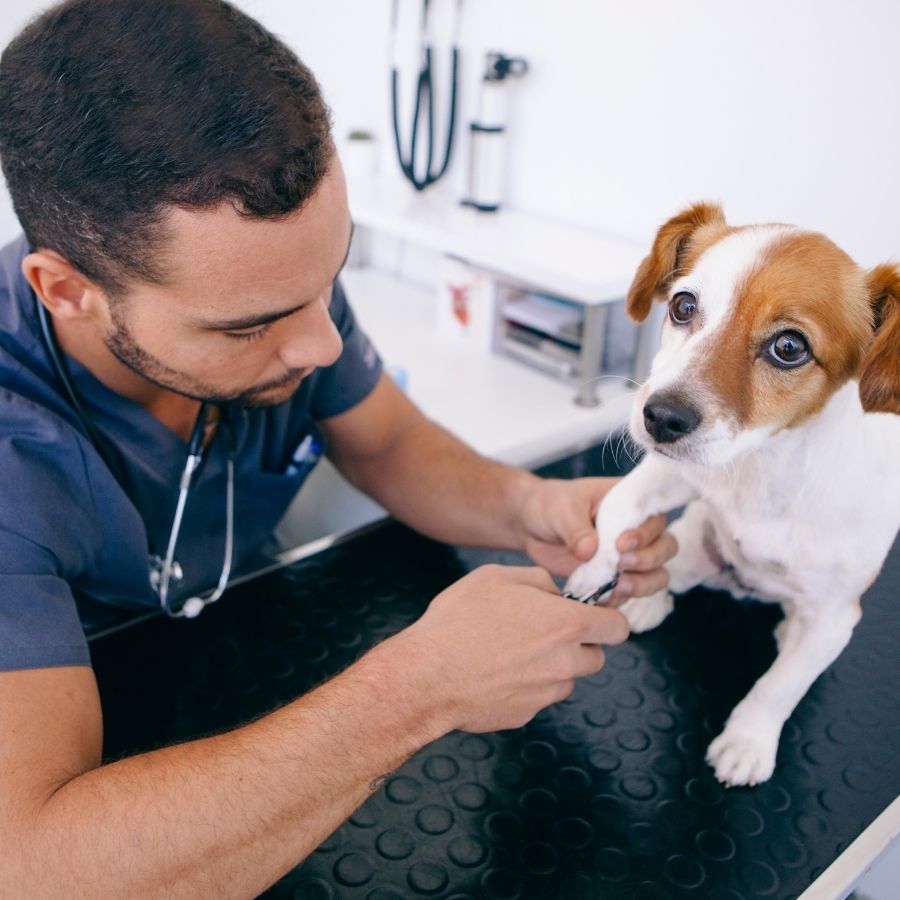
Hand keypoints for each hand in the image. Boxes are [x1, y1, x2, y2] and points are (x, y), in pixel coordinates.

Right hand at [394, 564, 629, 732]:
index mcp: (565, 624)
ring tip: (513, 652)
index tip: (593, 616)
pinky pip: (539, 697)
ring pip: (567, 679)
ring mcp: (546, 693)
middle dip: (578, 645)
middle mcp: (564, 662)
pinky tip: (496, 672)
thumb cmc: (459, 621)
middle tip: (544, 632)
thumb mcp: (496, 577)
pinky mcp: (526, 714)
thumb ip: (538, 580)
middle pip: (596, 657)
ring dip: (553, 667)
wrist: (428, 675)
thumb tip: (555, 594)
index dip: (608, 619)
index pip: (618, 628)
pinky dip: (526, 686)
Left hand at [515, 476, 676, 600]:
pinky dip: (619, 599)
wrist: (531, 525)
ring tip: (617, 587)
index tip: (621, 543)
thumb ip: (576, 529)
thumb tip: (590, 551)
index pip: (656, 518)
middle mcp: (637, 530)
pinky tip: (602, 599)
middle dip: (648, 560)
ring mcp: (627, 556)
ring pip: (656, 575)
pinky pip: (629, 594)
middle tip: (620, 564)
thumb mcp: (561, 509)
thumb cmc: (551, 504)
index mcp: (629, 504)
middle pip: (665, 548)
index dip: (646, 533)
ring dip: (642, 584)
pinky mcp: (614, 577)